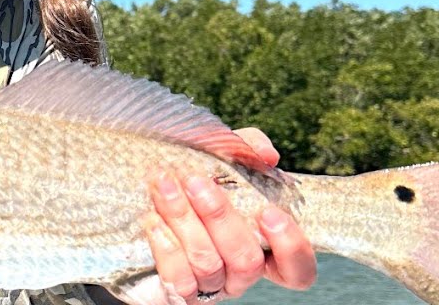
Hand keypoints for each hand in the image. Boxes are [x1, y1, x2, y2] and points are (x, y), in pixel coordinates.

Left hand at [142, 127, 315, 301]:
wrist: (139, 196)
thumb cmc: (192, 177)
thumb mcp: (219, 155)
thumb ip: (246, 147)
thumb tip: (267, 154)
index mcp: (263, 246)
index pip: (298, 269)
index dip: (291, 248)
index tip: (269, 212)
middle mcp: (240, 273)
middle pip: (246, 260)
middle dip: (219, 217)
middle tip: (195, 180)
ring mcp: (210, 288)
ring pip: (208, 264)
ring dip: (184, 220)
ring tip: (164, 186)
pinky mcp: (178, 295)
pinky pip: (179, 279)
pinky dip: (166, 246)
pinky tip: (153, 219)